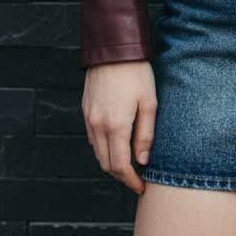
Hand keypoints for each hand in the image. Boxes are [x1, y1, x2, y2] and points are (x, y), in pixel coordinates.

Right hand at [82, 60, 157, 194]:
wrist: (112, 48)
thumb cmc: (136, 72)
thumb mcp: (149, 102)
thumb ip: (145, 134)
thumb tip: (142, 160)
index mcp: (116, 126)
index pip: (120, 166)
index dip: (131, 181)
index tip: (142, 187)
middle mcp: (98, 126)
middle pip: (106, 164)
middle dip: (121, 176)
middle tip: (137, 179)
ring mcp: (89, 118)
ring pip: (97, 152)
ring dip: (111, 163)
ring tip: (129, 164)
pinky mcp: (86, 110)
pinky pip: (92, 138)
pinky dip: (103, 148)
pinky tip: (116, 144)